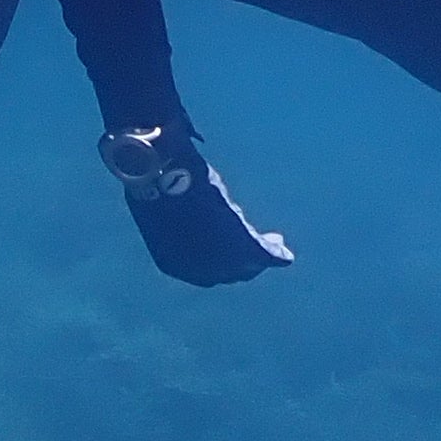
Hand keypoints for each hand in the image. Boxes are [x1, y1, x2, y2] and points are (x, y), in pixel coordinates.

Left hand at [99, 121, 295, 285]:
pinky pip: (263, 253)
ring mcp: (216, 258)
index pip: (203, 272)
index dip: (220, 265)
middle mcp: (194, 268)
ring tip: (276, 242)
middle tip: (263, 247)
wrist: (160, 169)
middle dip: (245, 262)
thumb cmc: (154, 178)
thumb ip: (175, 206)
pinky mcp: (238, 242)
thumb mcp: (165, 201)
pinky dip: (276, 254)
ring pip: (248, 264)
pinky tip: (286, 256)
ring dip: (263, 253)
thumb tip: (172, 179)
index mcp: (171, 261)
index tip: (233, 252)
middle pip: (228, 272)